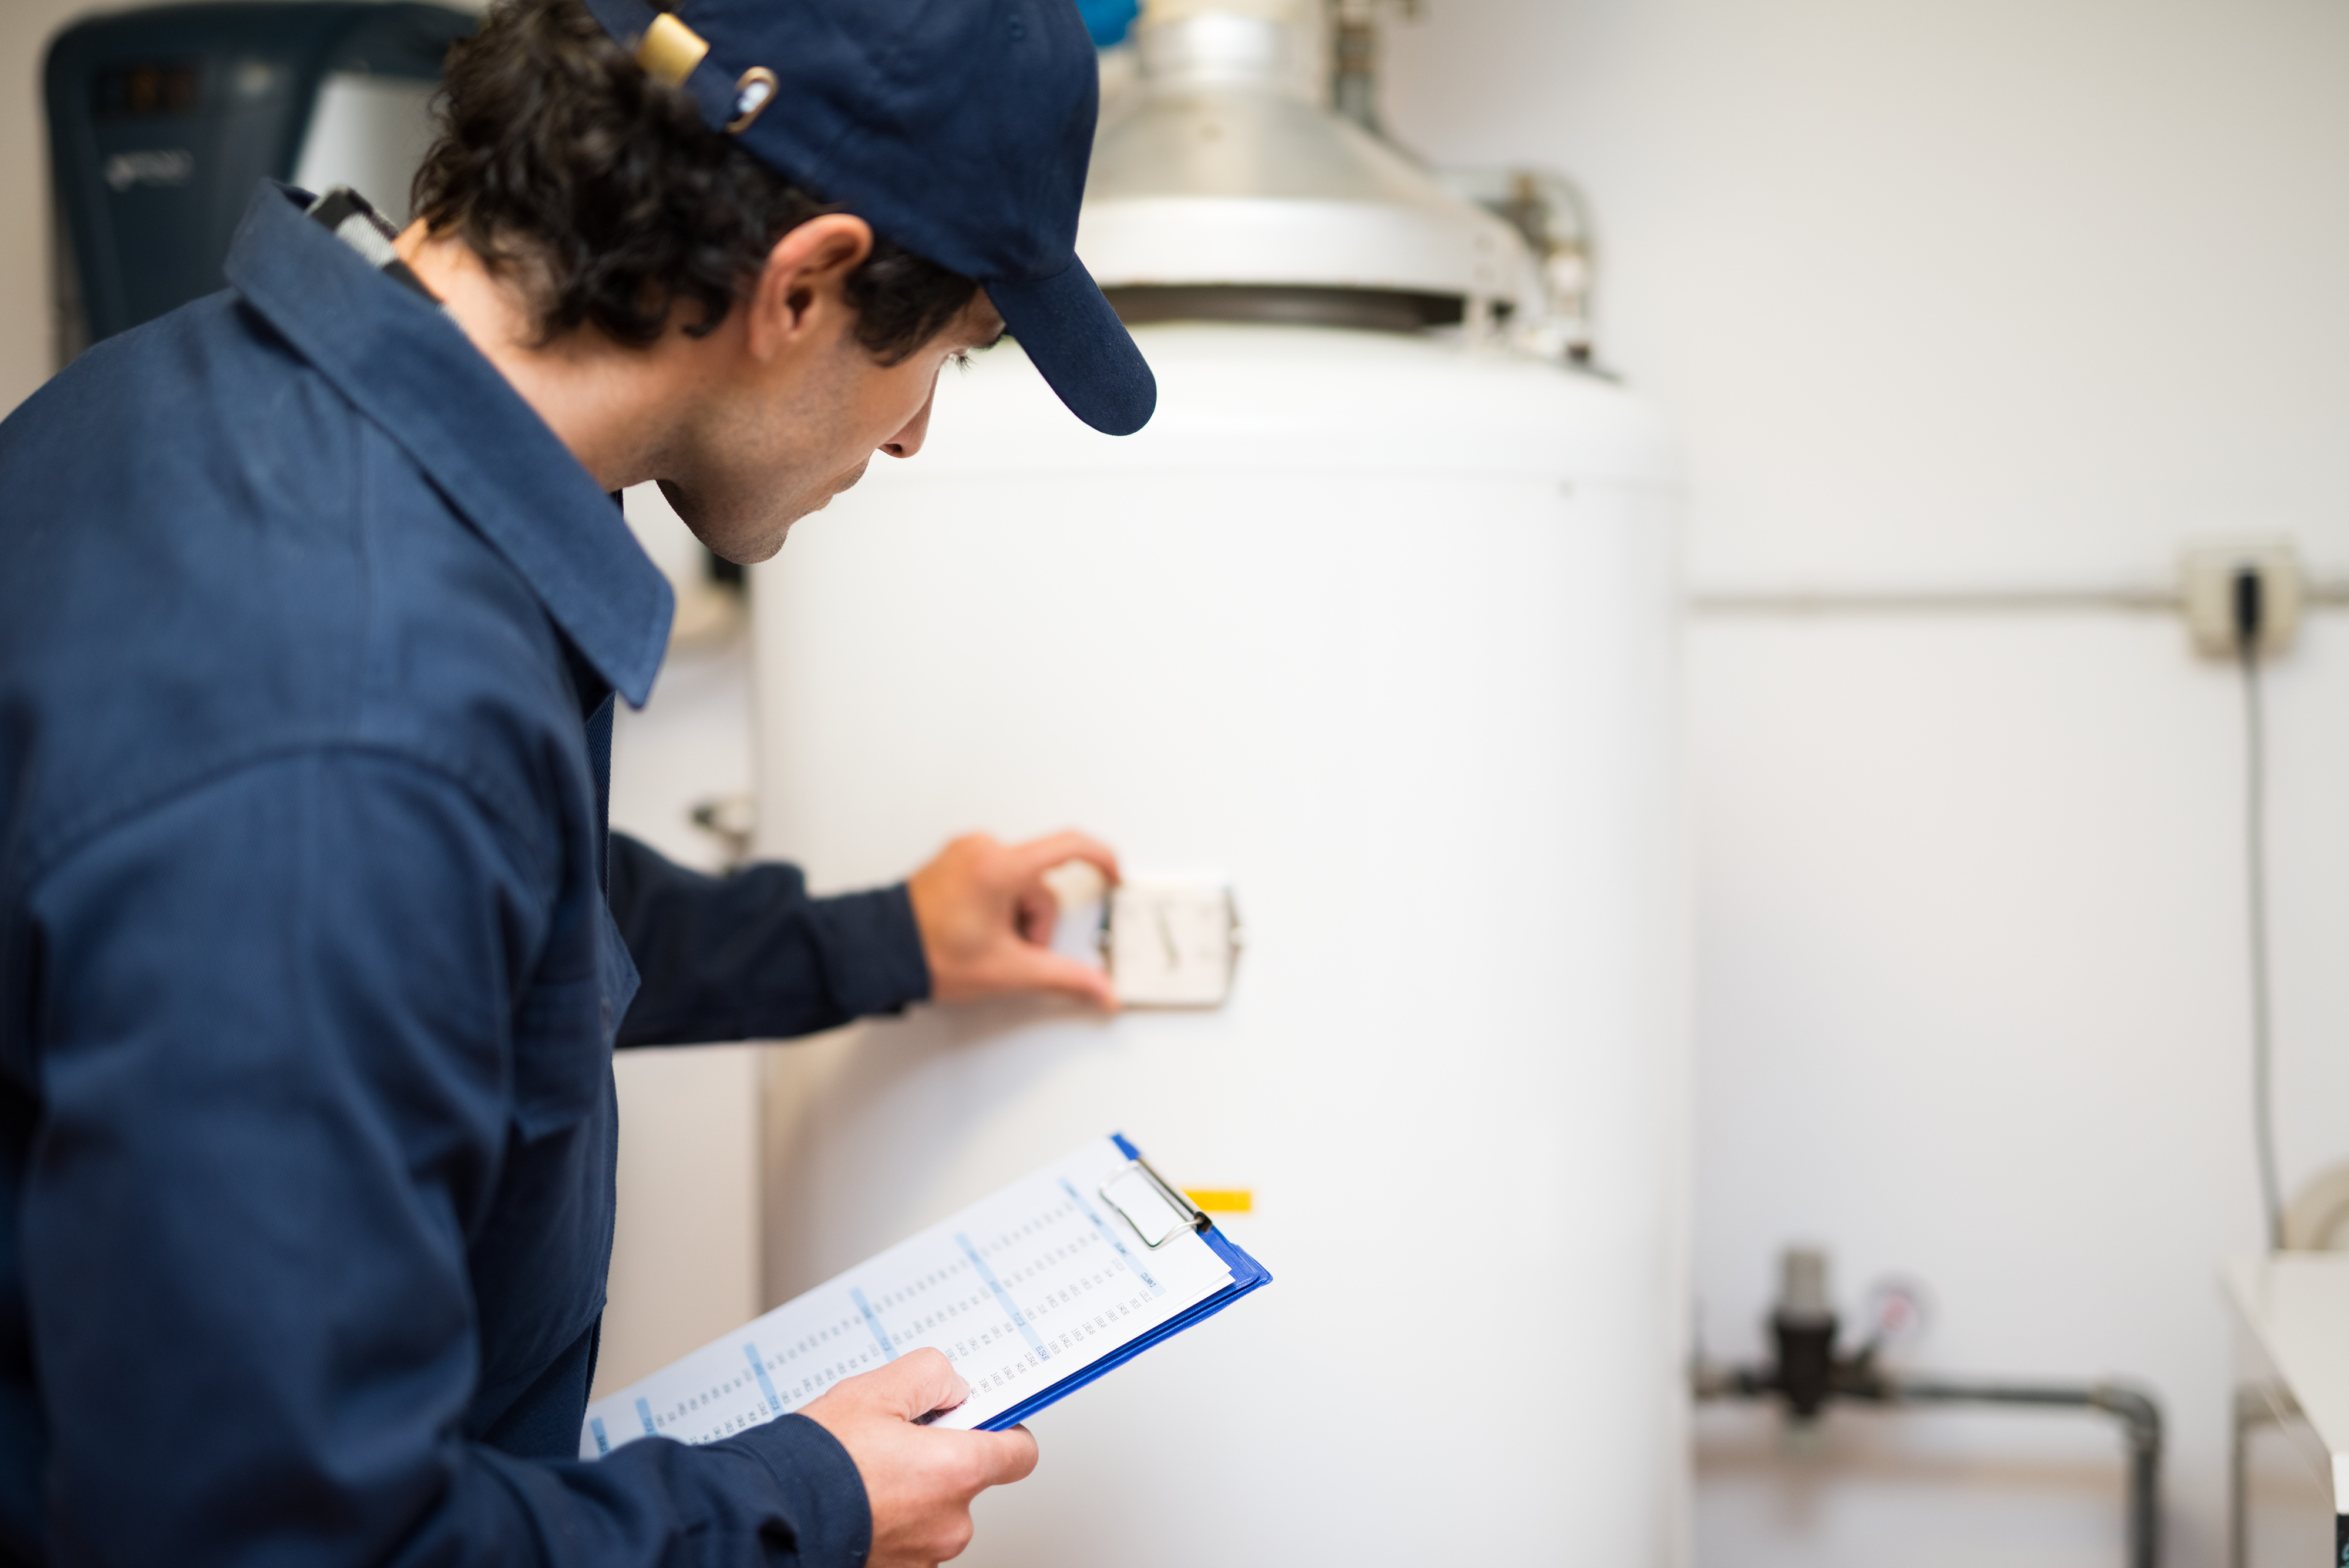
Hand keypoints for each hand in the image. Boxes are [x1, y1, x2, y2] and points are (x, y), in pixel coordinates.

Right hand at [801, 1350, 1039, 1567]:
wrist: (770, 1516)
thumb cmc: (818, 1461)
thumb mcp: (876, 1390)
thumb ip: (930, 1376)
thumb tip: (953, 1387)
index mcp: (957, 1473)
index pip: (1019, 1453)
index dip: (1003, 1430)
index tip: (982, 1418)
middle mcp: (950, 1523)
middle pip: (968, 1480)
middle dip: (939, 1458)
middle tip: (896, 1439)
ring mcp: (924, 1556)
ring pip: (934, 1510)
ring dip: (912, 1490)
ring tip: (866, 1471)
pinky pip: (908, 1535)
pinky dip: (891, 1517)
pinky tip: (858, 1498)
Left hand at [907, 831, 1119, 1008]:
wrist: (877, 952)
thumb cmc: (928, 955)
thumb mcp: (1006, 970)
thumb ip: (1063, 977)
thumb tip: (1100, 988)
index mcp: (999, 866)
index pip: (1070, 847)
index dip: (1102, 860)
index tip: (1114, 876)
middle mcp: (982, 848)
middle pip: (1040, 884)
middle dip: (1035, 923)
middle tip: (1011, 951)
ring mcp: (965, 852)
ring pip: (1018, 883)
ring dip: (1015, 917)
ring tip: (985, 944)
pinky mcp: (954, 860)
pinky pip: (996, 878)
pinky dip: (998, 905)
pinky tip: (976, 930)